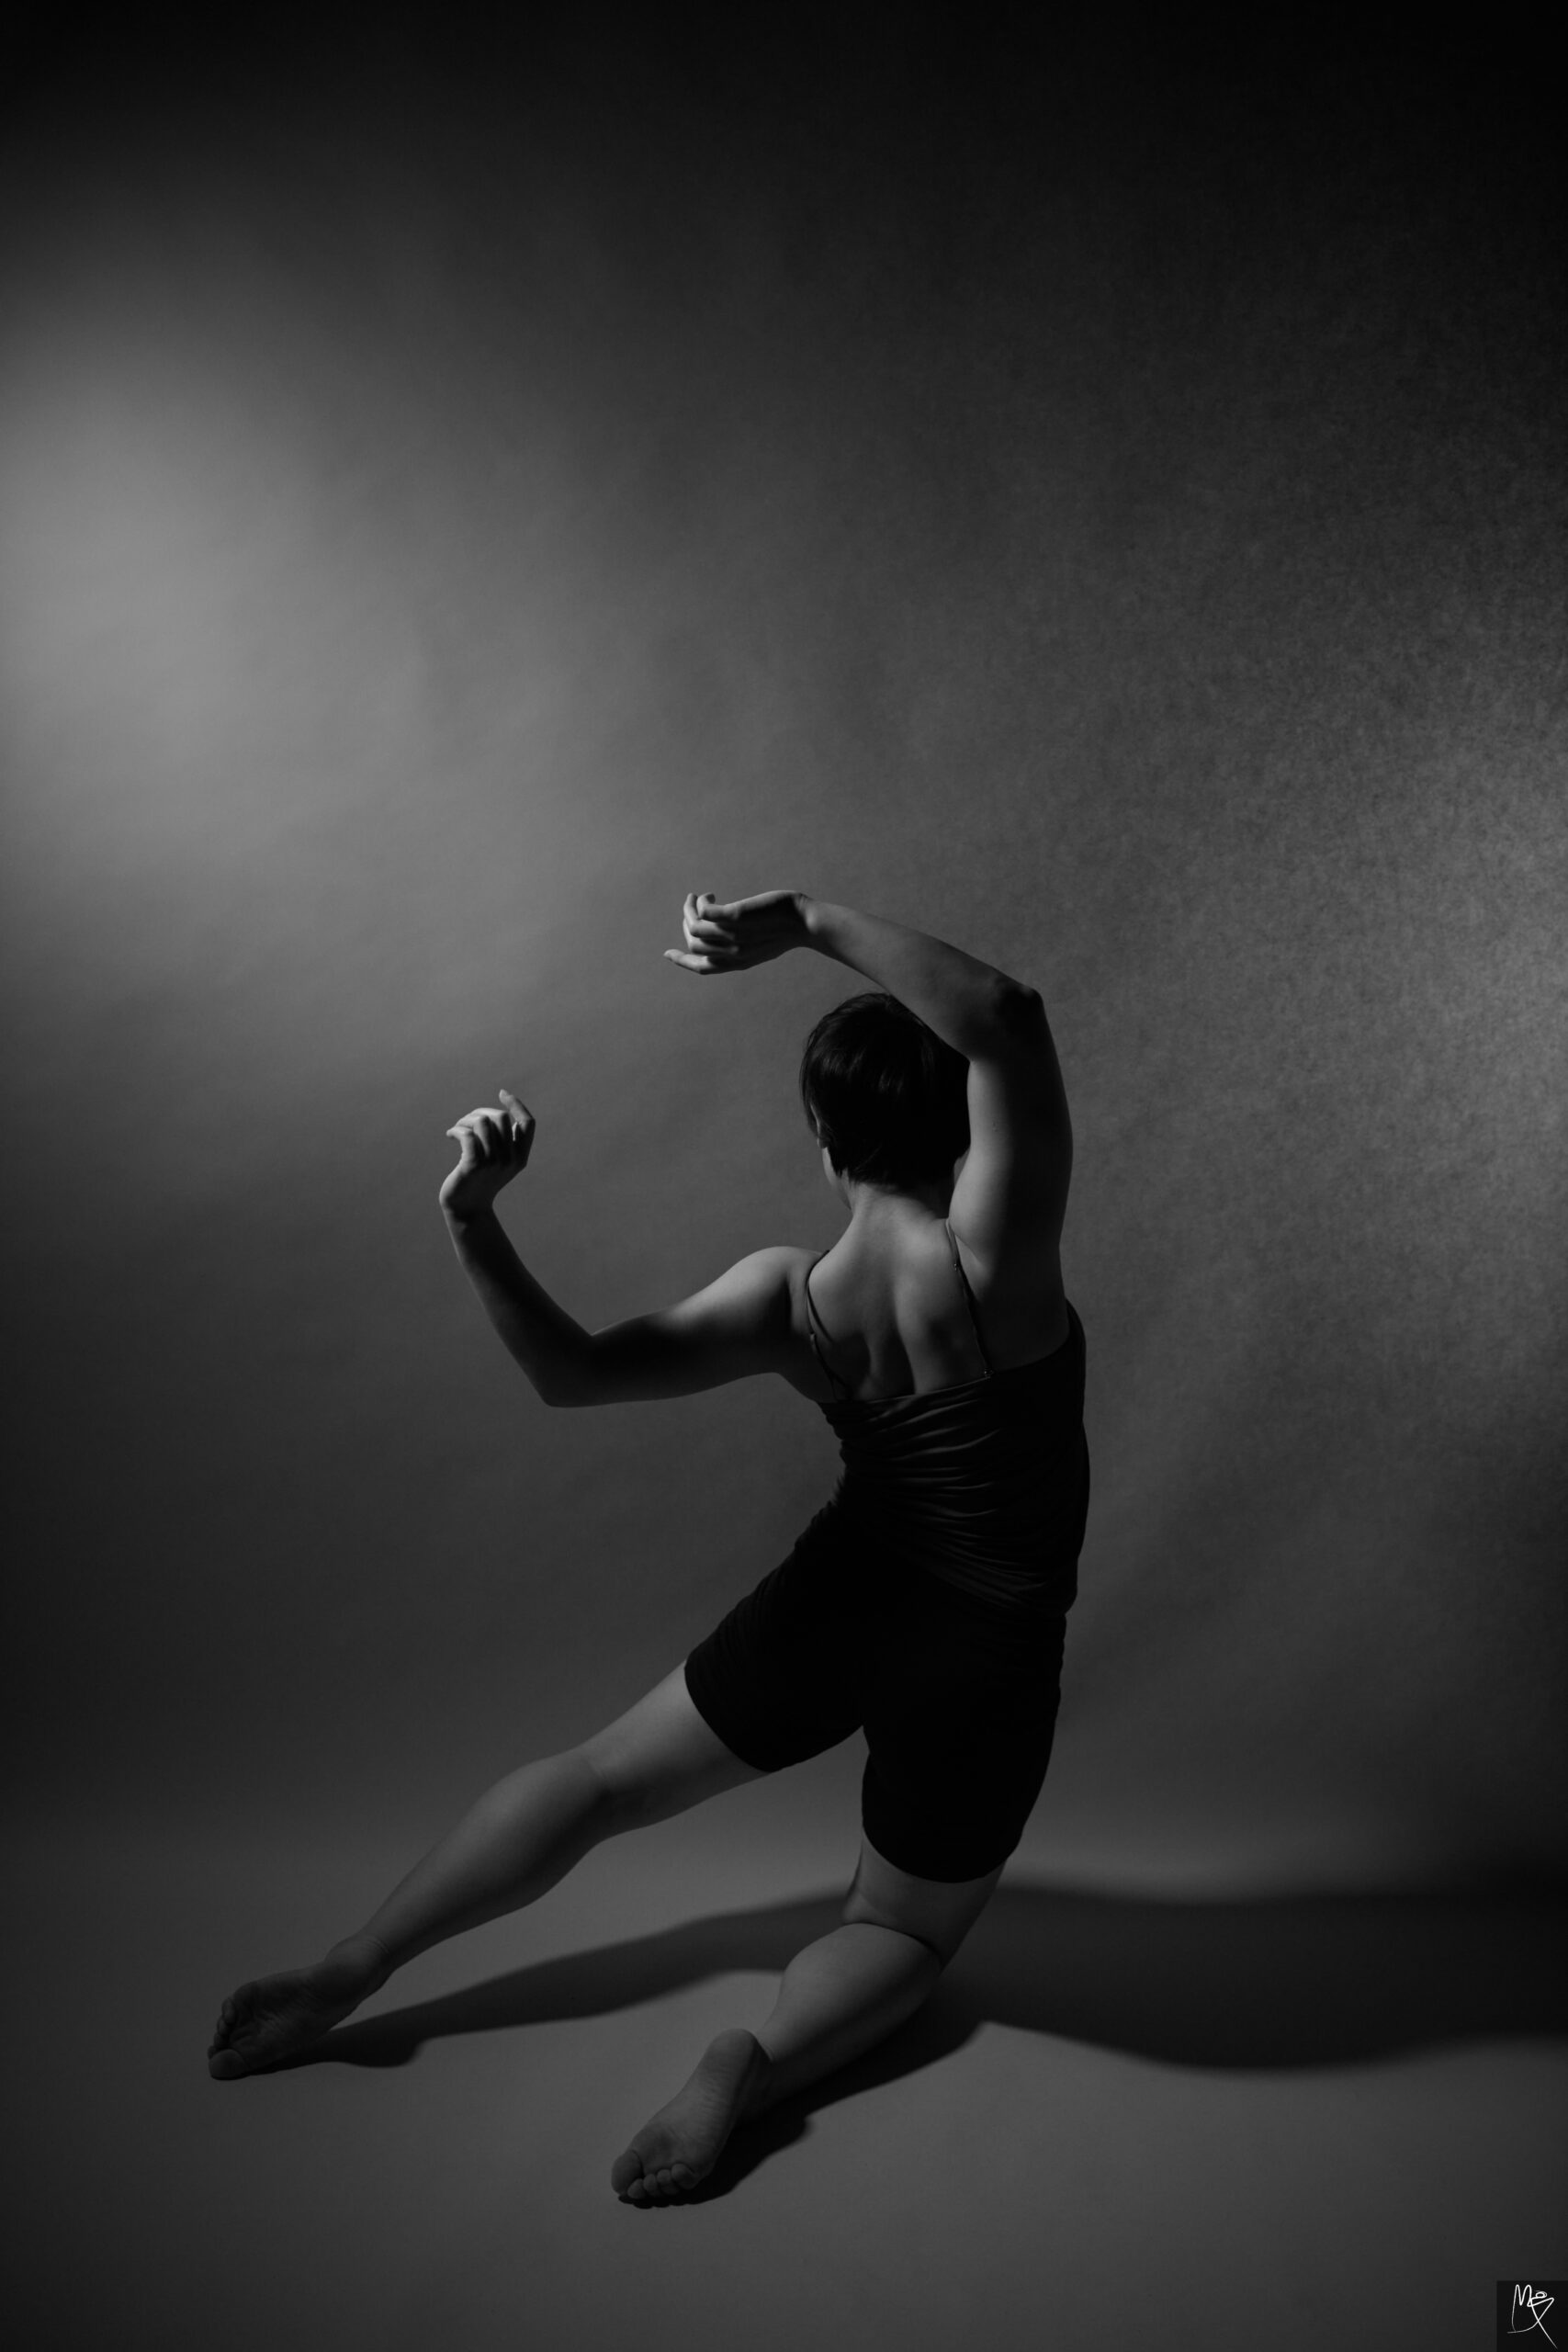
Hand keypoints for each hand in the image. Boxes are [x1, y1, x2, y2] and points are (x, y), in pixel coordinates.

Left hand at [440, 1088, 534, 1215]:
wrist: (467, 1208)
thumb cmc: (481, 1180)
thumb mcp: (499, 1161)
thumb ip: (505, 1141)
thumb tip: (503, 1113)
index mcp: (520, 1158)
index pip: (528, 1123)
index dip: (517, 1105)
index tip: (502, 1093)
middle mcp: (510, 1160)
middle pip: (501, 1118)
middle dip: (480, 1112)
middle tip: (466, 1122)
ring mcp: (492, 1164)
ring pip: (482, 1122)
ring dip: (466, 1120)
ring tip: (458, 1128)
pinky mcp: (473, 1166)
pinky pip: (467, 1135)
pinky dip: (456, 1130)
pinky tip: (450, 1135)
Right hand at [663, 889, 806, 974]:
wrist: (807, 923)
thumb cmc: (788, 930)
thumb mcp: (763, 944)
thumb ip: (742, 945)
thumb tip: (727, 934)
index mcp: (738, 963)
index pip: (701, 968)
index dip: (681, 961)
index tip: (667, 953)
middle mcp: (732, 952)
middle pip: (693, 943)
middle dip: (685, 923)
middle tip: (691, 906)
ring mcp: (733, 935)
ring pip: (694, 926)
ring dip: (689, 909)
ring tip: (698, 897)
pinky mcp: (735, 917)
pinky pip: (704, 912)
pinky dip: (701, 903)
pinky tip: (711, 896)